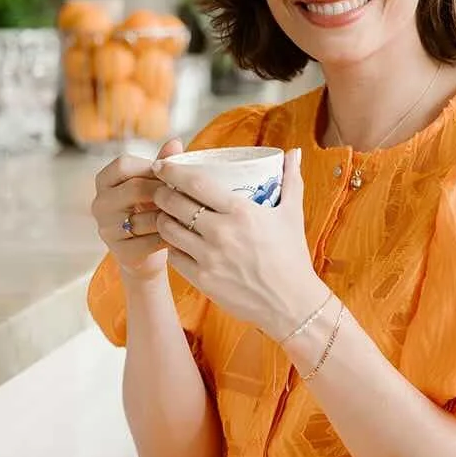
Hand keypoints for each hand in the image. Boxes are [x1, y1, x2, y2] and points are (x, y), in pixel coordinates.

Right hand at [92, 138, 182, 280]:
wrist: (147, 254)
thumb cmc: (151, 211)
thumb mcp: (154, 185)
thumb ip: (162, 164)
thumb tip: (175, 141)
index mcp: (104, 182)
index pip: (123, 164)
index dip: (150, 168)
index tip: (168, 177)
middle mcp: (100, 204)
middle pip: (135, 188)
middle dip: (163, 192)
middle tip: (183, 196)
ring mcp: (107, 230)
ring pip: (145, 217)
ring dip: (169, 217)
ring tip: (184, 216)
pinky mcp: (121, 252)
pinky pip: (151, 241)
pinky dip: (169, 238)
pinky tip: (179, 235)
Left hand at [152, 147, 324, 337]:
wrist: (292, 304)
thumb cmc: (292, 256)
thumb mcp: (293, 214)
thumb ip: (291, 179)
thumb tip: (294, 152)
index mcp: (241, 211)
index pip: (195, 183)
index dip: (173, 171)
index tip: (163, 165)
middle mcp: (221, 232)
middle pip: (173, 203)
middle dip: (161, 193)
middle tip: (161, 189)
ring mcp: (209, 258)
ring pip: (167, 229)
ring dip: (162, 218)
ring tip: (165, 214)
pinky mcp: (202, 279)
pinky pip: (173, 256)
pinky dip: (171, 246)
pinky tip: (176, 241)